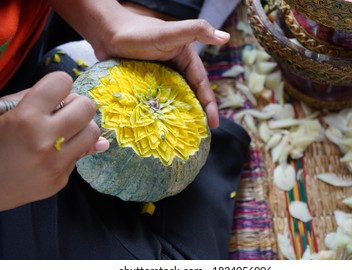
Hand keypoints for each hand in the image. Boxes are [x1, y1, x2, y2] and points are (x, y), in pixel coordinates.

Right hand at [0, 72, 107, 210]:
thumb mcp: (1, 112)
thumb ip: (32, 98)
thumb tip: (72, 97)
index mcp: (24, 119)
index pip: (62, 82)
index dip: (58, 84)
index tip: (53, 91)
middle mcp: (44, 141)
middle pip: (87, 108)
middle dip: (76, 105)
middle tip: (63, 111)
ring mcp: (54, 164)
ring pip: (93, 133)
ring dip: (81, 127)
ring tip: (63, 130)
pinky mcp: (60, 180)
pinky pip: (80, 155)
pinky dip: (70, 149)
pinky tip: (51, 152)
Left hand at [47, 1, 229, 127]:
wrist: (106, 33)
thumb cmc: (139, 32)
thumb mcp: (171, 32)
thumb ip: (197, 31)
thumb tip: (225, 38)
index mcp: (186, 59)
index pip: (201, 85)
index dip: (209, 105)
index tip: (214, 125)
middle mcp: (175, 69)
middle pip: (190, 95)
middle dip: (197, 114)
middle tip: (200, 136)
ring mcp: (160, 77)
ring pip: (174, 99)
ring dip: (179, 115)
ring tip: (182, 136)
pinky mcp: (146, 83)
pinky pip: (157, 100)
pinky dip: (161, 112)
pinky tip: (161, 126)